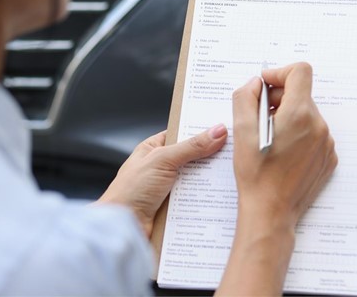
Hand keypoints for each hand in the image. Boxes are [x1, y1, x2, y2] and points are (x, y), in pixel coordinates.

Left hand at [97, 125, 227, 237]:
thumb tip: (218, 130)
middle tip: (235, 150)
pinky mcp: (176, 207)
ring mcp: (170, 187)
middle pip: (194, 156)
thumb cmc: (130, 191)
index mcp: (155, 148)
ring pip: (198, 178)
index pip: (183, 133)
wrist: (121, 230)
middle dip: (211, 155)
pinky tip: (221, 195)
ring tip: (233, 172)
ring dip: (210, 178)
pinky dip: (207, 197)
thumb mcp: (163, 160)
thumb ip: (192, 146)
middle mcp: (163, 166)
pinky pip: (197, 198)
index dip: (202, 129)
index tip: (225, 126)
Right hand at [217, 62, 336, 295]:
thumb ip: (245, 98)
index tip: (265, 87)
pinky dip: (299, 135)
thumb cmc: (255, 175)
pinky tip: (283, 153)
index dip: (280, 73)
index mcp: (300, 114)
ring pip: (307, 114)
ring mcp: (327, 143)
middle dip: (280, 99)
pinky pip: (314, 134)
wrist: (271, 214)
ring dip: (289, 118)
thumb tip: (256, 83)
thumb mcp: (242, 132)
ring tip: (271, 139)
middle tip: (260, 117)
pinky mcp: (329, 158)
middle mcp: (319, 125)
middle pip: (301, 94)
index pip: (300, 72)